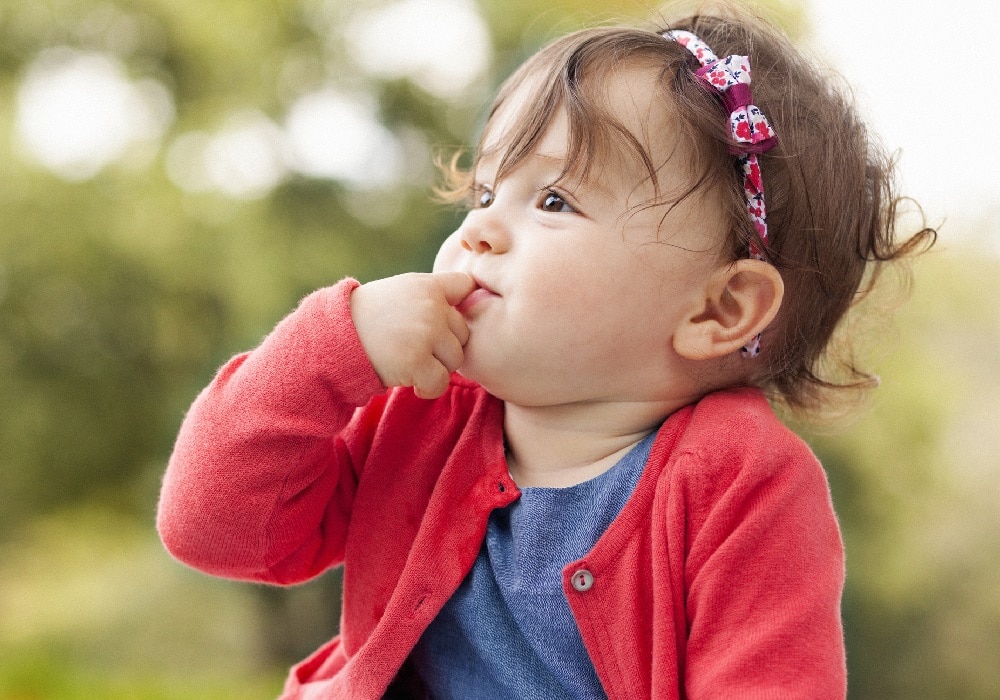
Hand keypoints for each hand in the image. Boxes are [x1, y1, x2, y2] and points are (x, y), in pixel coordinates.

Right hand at [350, 272, 475, 398]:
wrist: (335, 338)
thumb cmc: (369, 317)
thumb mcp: (401, 291)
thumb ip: (433, 295)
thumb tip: (472, 299)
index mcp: (427, 285)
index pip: (466, 285)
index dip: (461, 303)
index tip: (443, 318)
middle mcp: (431, 306)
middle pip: (463, 332)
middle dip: (445, 345)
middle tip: (415, 348)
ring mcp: (426, 333)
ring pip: (456, 359)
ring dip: (437, 367)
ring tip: (411, 362)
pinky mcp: (417, 360)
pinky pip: (441, 381)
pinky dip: (428, 387)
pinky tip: (412, 381)